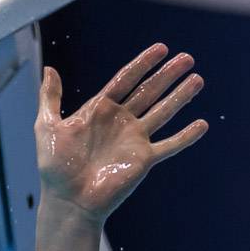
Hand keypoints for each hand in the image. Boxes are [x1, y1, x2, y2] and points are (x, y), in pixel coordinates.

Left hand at [35, 44, 206, 220]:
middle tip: (187, 58)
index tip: (161, 48)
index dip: (142, 64)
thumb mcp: (46, 128)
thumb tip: (49, 69)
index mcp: (99, 110)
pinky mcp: (143, 160)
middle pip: (149, 92)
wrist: (68, 201)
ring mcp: (133, 140)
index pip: (125, 80)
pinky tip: (202, 124)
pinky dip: (185, 137)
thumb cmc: (55, 168)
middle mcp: (120, 122)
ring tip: (198, 80)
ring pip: (163, 112)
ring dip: (180, 97)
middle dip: (168, 75)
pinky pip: (169, 146)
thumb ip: (50, 98)